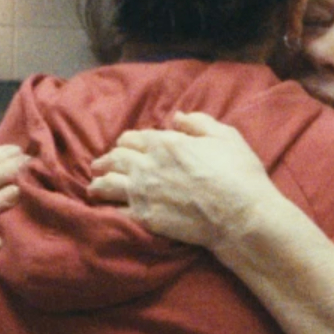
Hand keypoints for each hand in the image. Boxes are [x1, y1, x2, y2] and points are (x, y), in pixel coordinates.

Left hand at [86, 111, 275, 250]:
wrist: (240, 216)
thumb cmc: (238, 174)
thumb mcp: (226, 136)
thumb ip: (199, 123)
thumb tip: (178, 117)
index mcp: (165, 142)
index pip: (134, 138)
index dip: (129, 142)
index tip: (126, 146)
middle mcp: (147, 164)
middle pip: (117, 158)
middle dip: (107, 160)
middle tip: (101, 164)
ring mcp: (142, 192)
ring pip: (108, 182)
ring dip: (99, 181)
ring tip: (94, 186)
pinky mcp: (144, 217)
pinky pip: (116, 210)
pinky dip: (108, 207)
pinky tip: (104, 208)